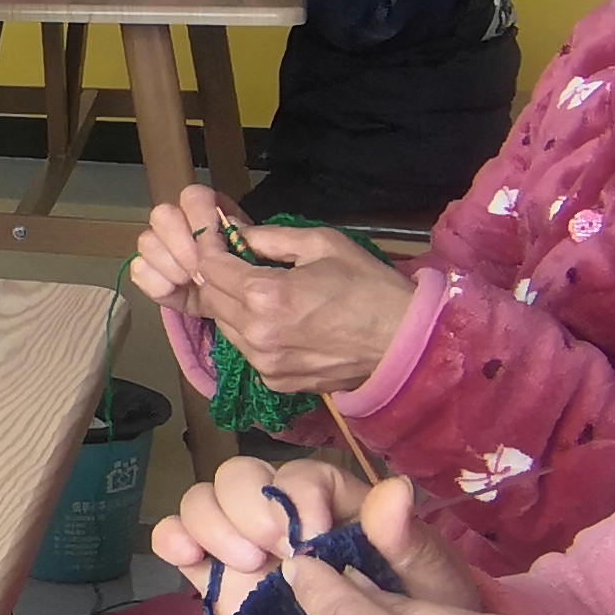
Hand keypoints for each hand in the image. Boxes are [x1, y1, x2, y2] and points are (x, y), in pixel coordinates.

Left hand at [133, 189, 418, 391]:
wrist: (404, 344)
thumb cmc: (368, 287)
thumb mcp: (323, 244)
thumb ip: (272, 238)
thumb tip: (237, 233)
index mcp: (266, 295)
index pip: (210, 268)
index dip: (209, 248)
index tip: (217, 238)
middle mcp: (256, 333)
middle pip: (211, 299)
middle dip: (217, 277)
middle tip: (233, 260)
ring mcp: (264, 363)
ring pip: (225, 327)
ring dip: (231, 306)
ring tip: (255, 290)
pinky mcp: (275, 382)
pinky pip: (247, 351)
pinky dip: (250, 333)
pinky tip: (273, 320)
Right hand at [151, 463, 482, 614]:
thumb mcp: (428, 585)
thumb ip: (409, 542)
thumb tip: (394, 493)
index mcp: (333, 503)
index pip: (300, 475)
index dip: (296, 496)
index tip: (312, 537)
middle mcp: (281, 513)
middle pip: (240, 476)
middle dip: (248, 508)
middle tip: (270, 554)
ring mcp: (242, 542)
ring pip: (204, 501)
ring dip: (213, 525)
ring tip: (246, 567)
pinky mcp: (214, 575)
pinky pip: (178, 540)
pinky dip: (172, 539)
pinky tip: (187, 558)